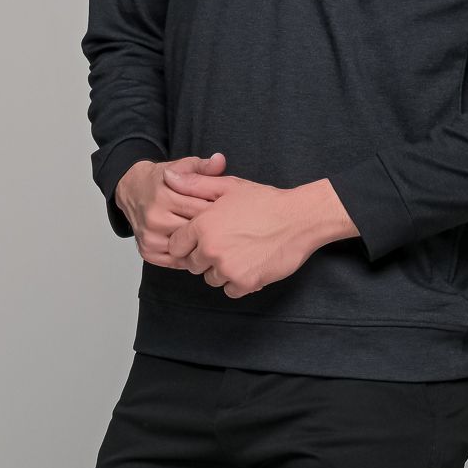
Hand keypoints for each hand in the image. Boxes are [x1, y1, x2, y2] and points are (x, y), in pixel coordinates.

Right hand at [116, 152, 228, 265]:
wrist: (132, 190)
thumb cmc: (160, 180)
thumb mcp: (182, 166)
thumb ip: (203, 166)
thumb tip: (220, 160)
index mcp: (164, 196)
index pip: (202, 209)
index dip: (220, 211)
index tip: (232, 212)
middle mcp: (155, 219)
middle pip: (196, 230)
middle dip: (214, 229)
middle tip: (229, 227)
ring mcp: (150, 237)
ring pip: (188, 248)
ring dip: (203, 245)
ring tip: (216, 238)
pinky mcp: (148, 252)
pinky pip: (177, 260)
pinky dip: (190, 256)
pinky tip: (198, 247)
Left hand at [161, 169, 353, 295]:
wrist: (300, 219)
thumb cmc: (266, 201)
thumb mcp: (229, 186)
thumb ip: (195, 184)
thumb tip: (167, 177)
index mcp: (202, 226)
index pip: (177, 246)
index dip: (188, 243)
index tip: (204, 239)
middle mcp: (211, 249)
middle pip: (193, 265)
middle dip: (205, 257)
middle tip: (227, 244)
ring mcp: (227, 268)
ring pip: (211, 279)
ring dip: (222, 271)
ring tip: (241, 253)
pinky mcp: (244, 282)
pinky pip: (230, 290)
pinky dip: (239, 282)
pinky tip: (250, 265)